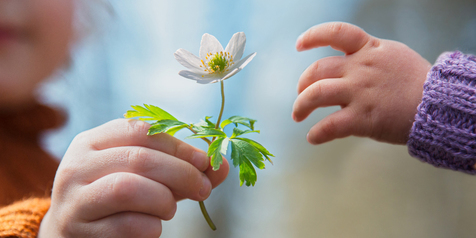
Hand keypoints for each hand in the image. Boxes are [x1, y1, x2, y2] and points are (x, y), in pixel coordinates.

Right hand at [38, 119, 228, 236]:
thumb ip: (181, 168)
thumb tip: (222, 165)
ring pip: (128, 189)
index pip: (140, 129)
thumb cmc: (119, 200)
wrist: (75, 233)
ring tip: (169, 209)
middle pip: (139, 158)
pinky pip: (127, 225)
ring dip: (164, 200)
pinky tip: (152, 228)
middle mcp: (77, 165)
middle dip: (181, 173)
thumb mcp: (148, 177)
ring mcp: (73, 199)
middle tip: (204, 189)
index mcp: (93, 141)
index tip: (206, 161)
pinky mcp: (77, 230)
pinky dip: (152, 227)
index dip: (178, 145)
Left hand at [292, 22, 431, 144]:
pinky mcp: (363, 118)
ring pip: (316, 95)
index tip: (300, 45)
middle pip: (317, 70)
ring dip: (300, 106)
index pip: (336, 33)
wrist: (438, 105)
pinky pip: (330, 126)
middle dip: (302, 83)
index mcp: (368, 50)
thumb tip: (346, 62)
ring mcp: (360, 93)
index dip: (313, 36)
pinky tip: (313, 137)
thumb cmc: (416, 81)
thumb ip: (367, 56)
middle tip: (301, 95)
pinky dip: (317, 133)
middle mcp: (360, 68)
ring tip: (298, 115)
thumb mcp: (393, 55)